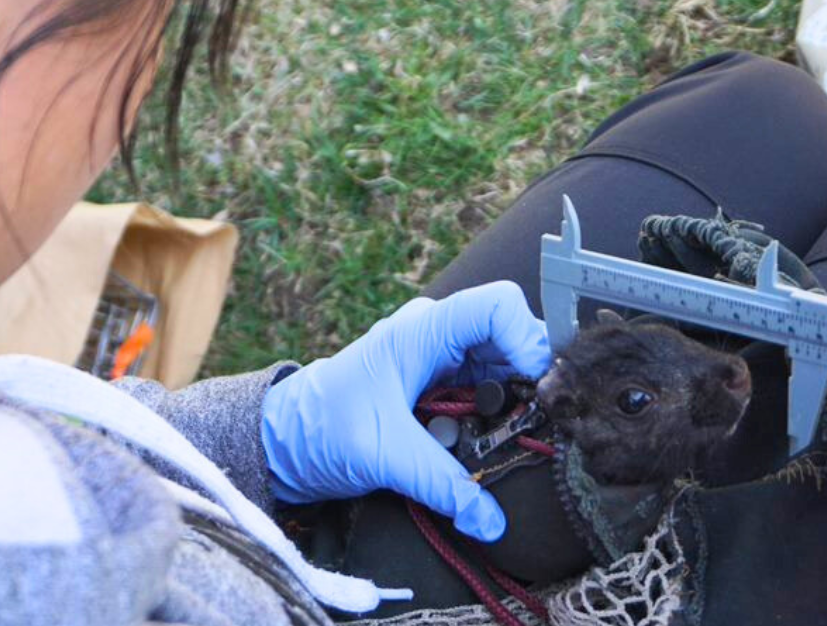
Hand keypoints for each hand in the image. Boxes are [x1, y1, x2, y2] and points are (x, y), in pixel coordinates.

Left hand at [261, 281, 551, 541]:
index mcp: (421, 331)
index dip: (528, 340)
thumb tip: (490, 521)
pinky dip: (498, 423)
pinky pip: (490, 398)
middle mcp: (439, 338)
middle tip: (540, 425)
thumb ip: (441, 485)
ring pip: (507, 372)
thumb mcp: (384, 456)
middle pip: (513, 340)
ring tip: (511, 442)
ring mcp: (444, 363)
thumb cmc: (320, 428)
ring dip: (516, 408)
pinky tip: (491, 447)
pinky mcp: (444, 391)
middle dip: (531, 383)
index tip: (538, 389)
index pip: (498, 306)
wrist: (286, 440)